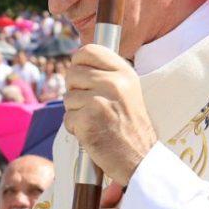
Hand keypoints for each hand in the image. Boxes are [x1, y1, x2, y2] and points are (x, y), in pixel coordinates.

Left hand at [63, 45, 156, 184]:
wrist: (141, 158)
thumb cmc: (130, 125)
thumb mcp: (127, 90)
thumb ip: (105, 73)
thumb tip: (77, 60)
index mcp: (123, 72)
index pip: (87, 50)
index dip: (79, 62)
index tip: (83, 77)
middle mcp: (113, 83)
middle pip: (72, 73)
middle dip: (75, 91)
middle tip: (93, 106)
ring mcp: (99, 101)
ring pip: (67, 98)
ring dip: (76, 112)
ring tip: (97, 121)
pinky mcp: (88, 120)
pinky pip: (67, 118)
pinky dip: (76, 129)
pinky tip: (93, 133)